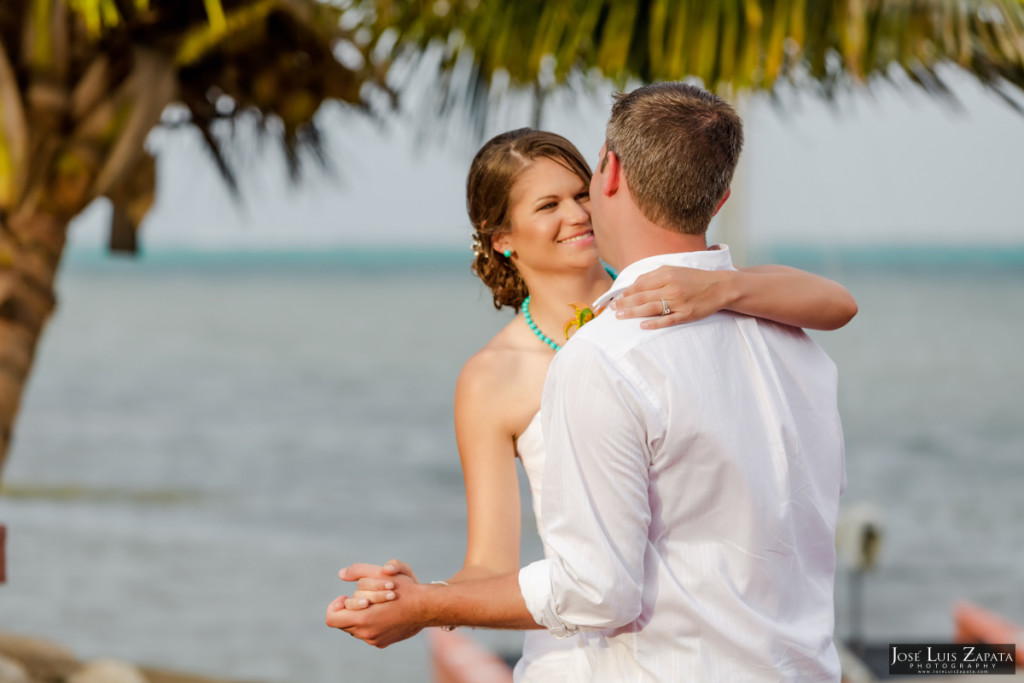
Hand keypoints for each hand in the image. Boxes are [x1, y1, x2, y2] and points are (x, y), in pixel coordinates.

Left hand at [326, 562, 427, 647]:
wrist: (427, 608)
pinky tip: (383, 613)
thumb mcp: (382, 573)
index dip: (335, 606)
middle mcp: (366, 633)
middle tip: (363, 597)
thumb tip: (341, 574)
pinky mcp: (382, 643)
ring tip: (374, 603)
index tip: (344, 596)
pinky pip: (367, 634)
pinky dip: (370, 623)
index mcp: (363, 619)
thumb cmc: (406, 589)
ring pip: (355, 628)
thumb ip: (358, 570)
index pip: (331, 618)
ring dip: (359, 615)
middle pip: (343, 622)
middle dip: (350, 608)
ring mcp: (374, 640)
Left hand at [610, 266, 731, 328]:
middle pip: (642, 296)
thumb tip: (633, 285)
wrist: (720, 286)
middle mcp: (671, 287)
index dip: (627, 292)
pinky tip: (642, 325)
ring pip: (651, 308)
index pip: (641, 284)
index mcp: (667, 275)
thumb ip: (654, 276)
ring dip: (633, 312)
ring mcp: (679, 302)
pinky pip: (668, 320)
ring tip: (620, 316)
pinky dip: (654, 323)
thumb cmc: (694, 279)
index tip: (616, 298)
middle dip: (625, 303)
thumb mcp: (674, 270)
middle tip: (612, 309)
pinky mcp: (686, 314)